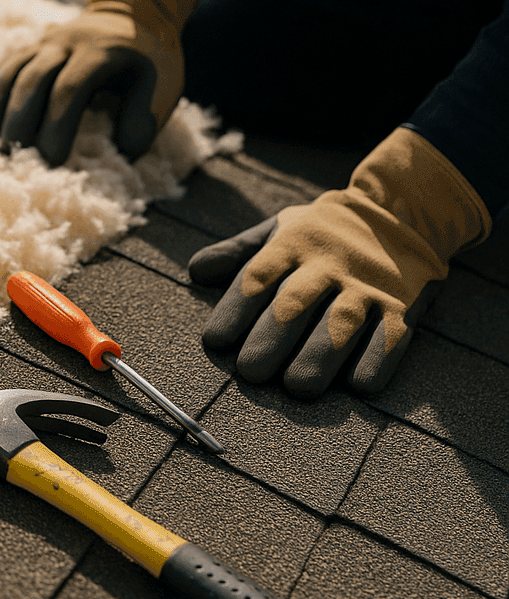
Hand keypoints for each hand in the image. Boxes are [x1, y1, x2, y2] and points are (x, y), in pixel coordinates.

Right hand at [0, 0, 198, 165]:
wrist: (133, 9)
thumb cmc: (149, 57)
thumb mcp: (162, 80)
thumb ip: (144, 115)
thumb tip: (123, 153)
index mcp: (99, 52)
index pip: (69, 89)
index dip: (56, 126)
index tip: (52, 160)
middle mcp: (63, 43)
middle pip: (30, 81)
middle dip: (19, 122)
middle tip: (16, 157)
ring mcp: (39, 43)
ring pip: (7, 73)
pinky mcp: (25, 48)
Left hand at [191, 128, 490, 396]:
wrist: (399, 212)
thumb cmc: (321, 233)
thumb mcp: (279, 230)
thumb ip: (237, 252)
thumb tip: (195, 271)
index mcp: (291, 245)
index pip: (258, 276)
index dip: (235, 310)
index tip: (215, 342)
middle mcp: (328, 264)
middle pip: (296, 303)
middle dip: (272, 338)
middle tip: (251, 371)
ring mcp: (368, 285)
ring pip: (342, 322)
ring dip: (320, 355)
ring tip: (298, 386)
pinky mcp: (404, 305)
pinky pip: (393, 334)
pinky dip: (378, 359)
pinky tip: (359, 384)